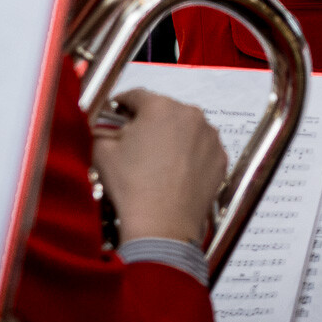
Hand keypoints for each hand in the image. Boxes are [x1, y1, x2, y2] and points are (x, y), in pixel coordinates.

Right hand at [92, 89, 227, 244]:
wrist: (162, 226)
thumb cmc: (132, 188)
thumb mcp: (103, 152)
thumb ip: (102, 130)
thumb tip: (103, 127)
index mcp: (160, 106)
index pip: (136, 96)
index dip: (121, 104)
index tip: (116, 112)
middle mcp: (190, 114)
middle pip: (163, 111)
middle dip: (148, 122)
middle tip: (134, 142)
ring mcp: (209, 136)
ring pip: (185, 128)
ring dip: (171, 137)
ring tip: (156, 161)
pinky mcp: (220, 157)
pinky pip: (201, 148)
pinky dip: (190, 155)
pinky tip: (175, 172)